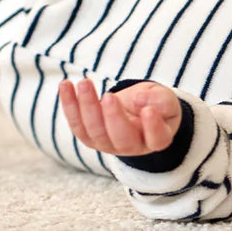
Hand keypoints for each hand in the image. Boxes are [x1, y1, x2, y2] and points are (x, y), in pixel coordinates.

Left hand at [59, 78, 181, 155]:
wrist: (137, 107)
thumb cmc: (156, 104)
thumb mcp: (165, 99)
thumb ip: (161, 101)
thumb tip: (139, 101)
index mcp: (155, 139)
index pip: (156, 139)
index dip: (152, 127)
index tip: (148, 111)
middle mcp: (131, 147)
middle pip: (121, 138)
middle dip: (113, 117)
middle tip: (110, 96)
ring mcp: (107, 144)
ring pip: (95, 131)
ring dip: (87, 106)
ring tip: (84, 83)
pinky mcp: (89, 136)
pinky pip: (76, 123)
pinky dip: (69, 104)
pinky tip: (65, 85)